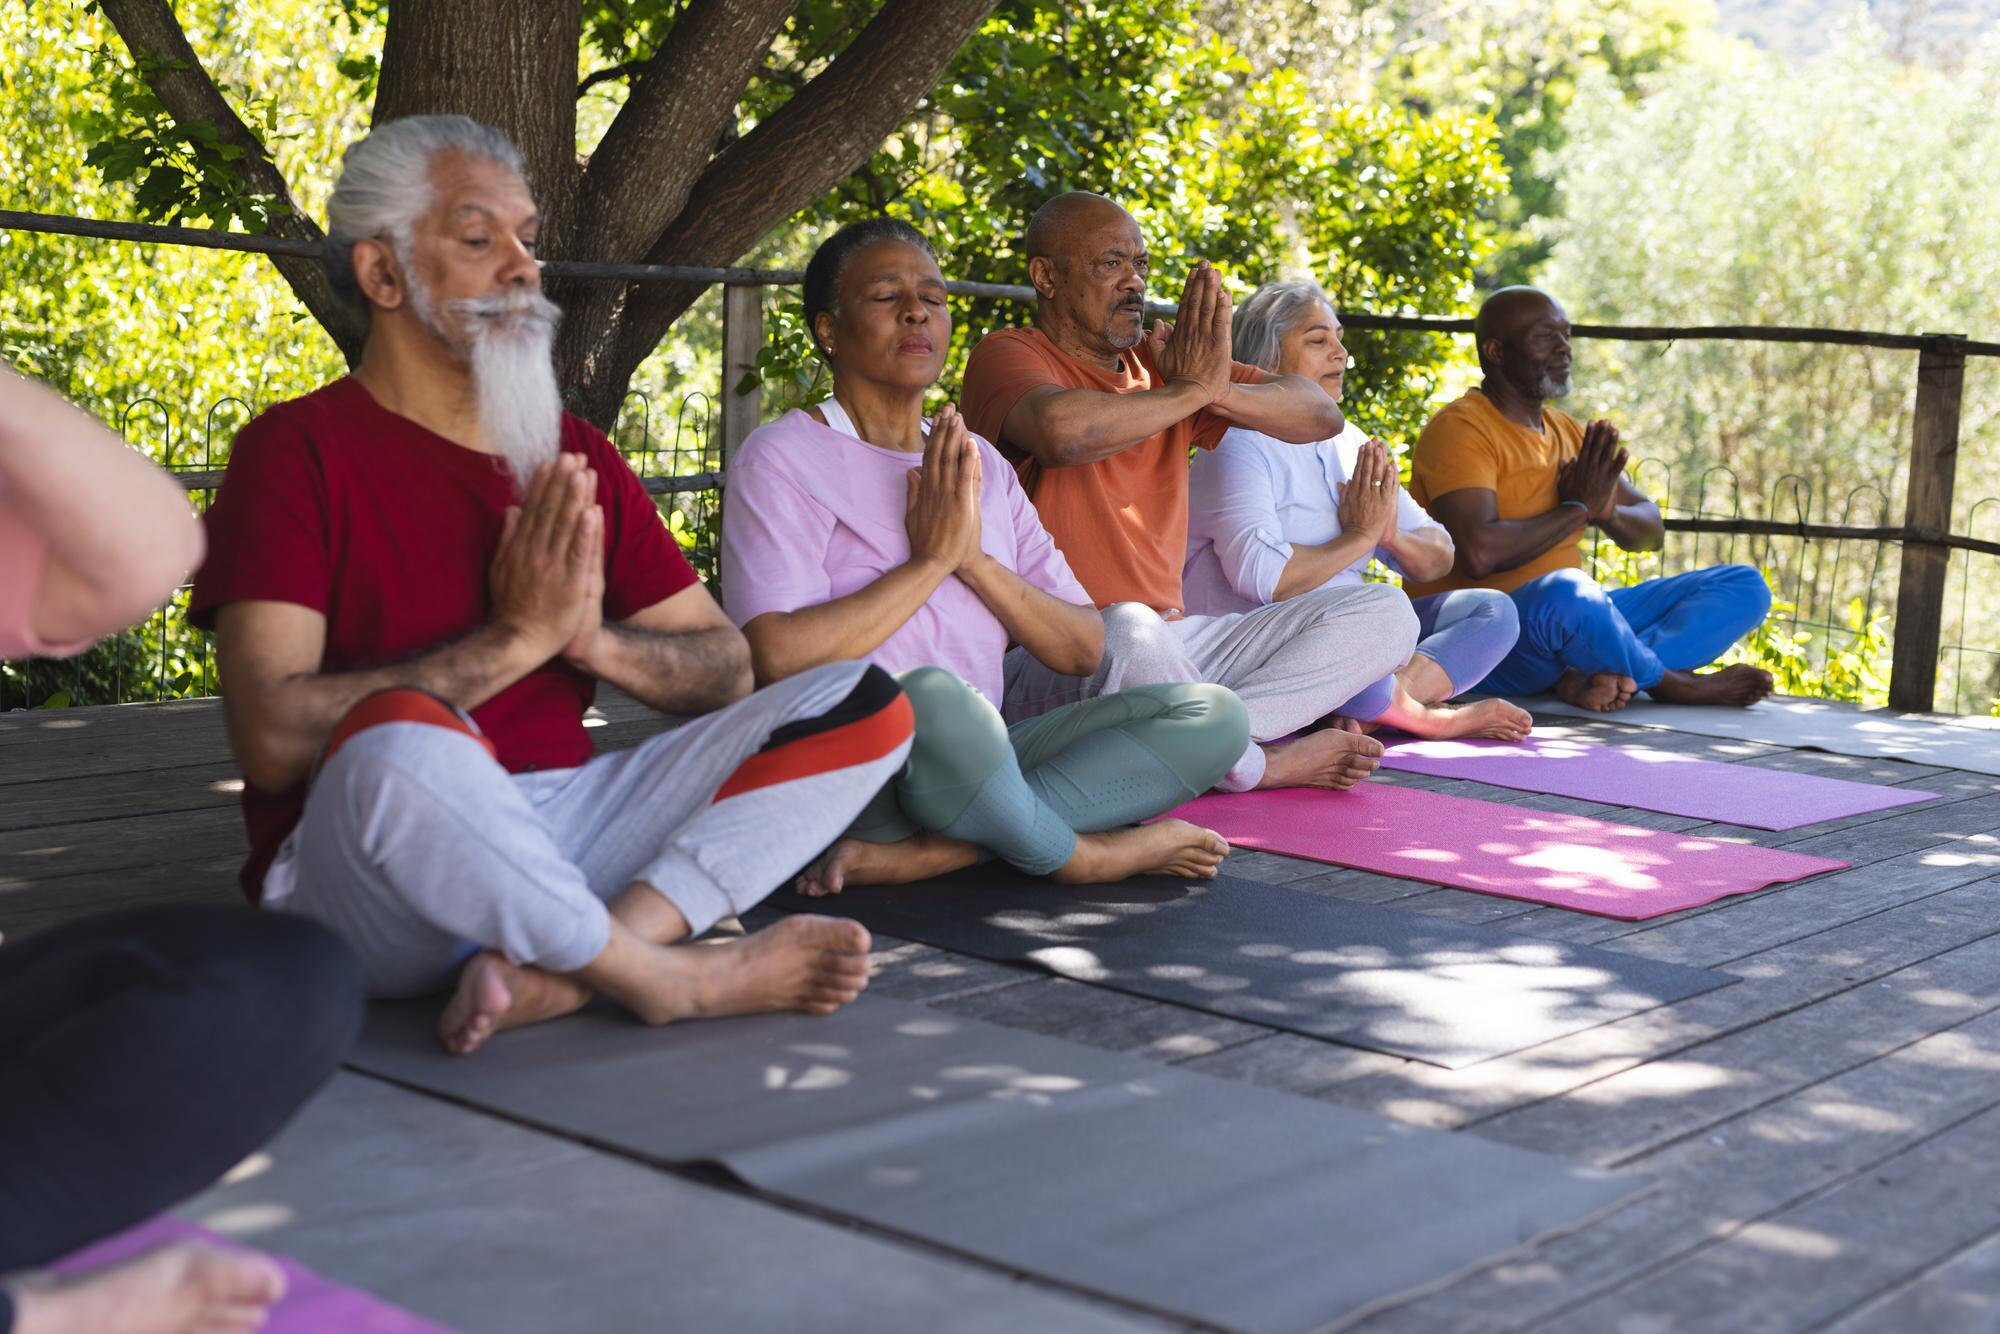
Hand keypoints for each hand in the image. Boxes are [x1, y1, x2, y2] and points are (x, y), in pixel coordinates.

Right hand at [490, 454, 601, 660]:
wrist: (520, 640)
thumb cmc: (511, 606)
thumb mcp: (500, 568)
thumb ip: (507, 538)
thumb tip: (512, 509)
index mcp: (521, 547)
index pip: (535, 509)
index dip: (544, 484)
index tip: (552, 461)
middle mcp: (535, 552)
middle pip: (551, 511)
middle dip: (562, 482)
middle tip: (571, 456)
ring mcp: (552, 566)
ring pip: (565, 526)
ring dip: (574, 498)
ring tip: (583, 472)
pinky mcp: (570, 582)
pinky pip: (578, 553)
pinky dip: (585, 532)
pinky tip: (592, 511)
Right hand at [905, 404, 981, 573]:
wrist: (932, 563)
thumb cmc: (925, 542)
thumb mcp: (912, 514)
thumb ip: (912, 492)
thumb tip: (910, 472)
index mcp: (925, 489)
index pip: (930, 455)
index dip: (934, 435)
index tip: (938, 418)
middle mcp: (934, 488)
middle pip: (939, 452)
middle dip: (944, 428)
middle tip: (949, 408)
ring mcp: (947, 495)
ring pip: (951, 459)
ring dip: (955, 437)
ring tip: (958, 416)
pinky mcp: (960, 503)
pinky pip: (965, 477)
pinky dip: (968, 459)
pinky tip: (971, 443)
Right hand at [1152, 261, 1232, 404]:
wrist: (1189, 393)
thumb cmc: (1175, 377)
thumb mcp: (1159, 357)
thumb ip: (1157, 338)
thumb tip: (1160, 322)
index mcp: (1180, 332)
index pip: (1186, 303)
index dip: (1191, 286)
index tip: (1194, 272)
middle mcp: (1193, 331)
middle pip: (1198, 300)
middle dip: (1202, 280)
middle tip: (1207, 263)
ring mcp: (1206, 337)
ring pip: (1210, 306)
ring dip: (1213, 287)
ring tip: (1215, 270)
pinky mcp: (1220, 345)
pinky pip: (1222, 321)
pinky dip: (1224, 307)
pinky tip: (1225, 292)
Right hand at [1337, 437, 1396, 543]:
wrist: (1360, 538)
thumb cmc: (1350, 525)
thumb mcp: (1343, 508)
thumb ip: (1343, 493)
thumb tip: (1342, 481)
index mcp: (1353, 491)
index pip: (1358, 470)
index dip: (1361, 457)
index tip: (1363, 446)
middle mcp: (1363, 491)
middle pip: (1367, 468)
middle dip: (1370, 453)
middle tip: (1373, 440)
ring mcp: (1374, 496)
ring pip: (1377, 474)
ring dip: (1379, 459)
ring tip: (1381, 446)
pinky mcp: (1385, 502)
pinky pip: (1388, 485)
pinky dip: (1390, 474)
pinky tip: (1392, 464)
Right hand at [1556, 418, 1626, 521]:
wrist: (1578, 511)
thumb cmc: (1569, 498)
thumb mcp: (1562, 482)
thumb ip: (1565, 470)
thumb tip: (1567, 459)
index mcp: (1580, 466)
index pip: (1586, 446)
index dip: (1590, 433)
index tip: (1593, 422)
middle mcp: (1591, 467)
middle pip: (1597, 446)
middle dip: (1602, 433)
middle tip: (1606, 421)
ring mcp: (1600, 474)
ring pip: (1607, 454)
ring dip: (1612, 441)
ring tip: (1616, 430)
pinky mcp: (1609, 482)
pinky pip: (1616, 468)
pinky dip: (1621, 460)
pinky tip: (1625, 450)